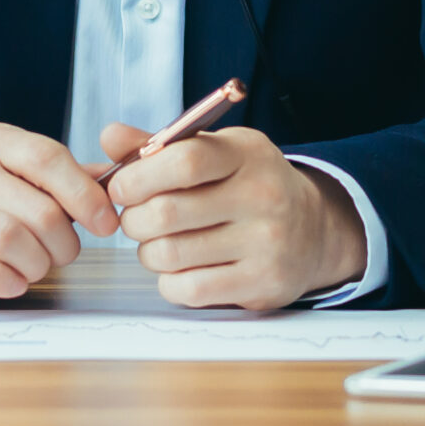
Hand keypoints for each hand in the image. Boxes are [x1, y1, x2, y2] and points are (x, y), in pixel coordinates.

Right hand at [0, 122, 118, 304]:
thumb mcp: (23, 179)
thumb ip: (71, 178)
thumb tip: (119, 179)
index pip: (48, 158)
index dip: (84, 194)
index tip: (106, 223)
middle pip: (37, 208)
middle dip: (63, 242)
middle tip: (64, 254)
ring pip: (9, 238)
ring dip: (36, 263)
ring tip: (37, 267)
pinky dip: (5, 280)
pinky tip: (12, 282)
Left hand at [101, 121, 366, 309]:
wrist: (315, 230)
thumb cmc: (251, 185)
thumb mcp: (218, 152)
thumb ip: (162, 146)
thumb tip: (109, 135)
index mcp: (246, 155)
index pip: (185, 161)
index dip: (138, 176)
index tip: (121, 187)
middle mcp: (261, 197)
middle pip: (166, 213)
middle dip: (133, 219)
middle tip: (135, 219)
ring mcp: (265, 244)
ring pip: (169, 255)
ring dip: (147, 252)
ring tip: (158, 243)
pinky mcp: (260, 284)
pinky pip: (187, 290)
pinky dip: (168, 282)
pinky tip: (180, 268)